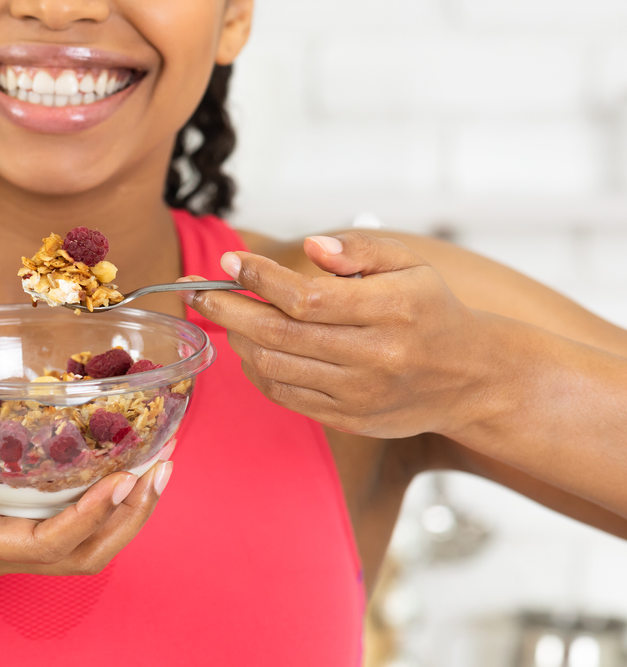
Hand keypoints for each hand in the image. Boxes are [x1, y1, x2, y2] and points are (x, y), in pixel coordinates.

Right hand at [0, 448, 173, 599]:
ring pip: (76, 548)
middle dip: (128, 518)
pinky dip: (94, 509)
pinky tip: (102, 474)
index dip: (93, 515)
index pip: (49, 542)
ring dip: (120, 516)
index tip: (125, 476)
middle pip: (81, 555)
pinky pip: (58, 532)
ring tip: (151, 470)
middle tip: (161, 467)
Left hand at [182, 231, 489, 439]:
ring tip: (224, 315)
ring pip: (275, 366)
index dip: (259, 278)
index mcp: (393, 310)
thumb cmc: (431, 311)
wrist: (471, 378)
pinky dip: (257, 369)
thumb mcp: (411, 265)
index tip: (229, 261)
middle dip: (226, 309)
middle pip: (279, 334)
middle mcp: (377, 356)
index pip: (307, 297)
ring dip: (238, 338)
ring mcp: (361, 394)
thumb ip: (360, 250)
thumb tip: (313, 246)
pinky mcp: (350, 420)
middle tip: (195, 291)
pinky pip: (285, 395)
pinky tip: (250, 345)